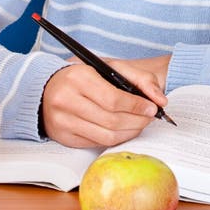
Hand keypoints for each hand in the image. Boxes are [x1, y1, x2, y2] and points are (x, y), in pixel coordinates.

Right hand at [41, 54, 170, 148]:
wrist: (48, 87)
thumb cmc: (84, 76)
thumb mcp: (109, 66)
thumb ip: (139, 78)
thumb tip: (161, 100)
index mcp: (78, 78)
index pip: (113, 99)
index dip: (136, 106)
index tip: (152, 108)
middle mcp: (66, 100)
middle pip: (111, 120)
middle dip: (137, 121)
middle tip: (150, 118)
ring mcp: (63, 121)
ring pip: (105, 136)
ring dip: (129, 132)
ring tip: (140, 124)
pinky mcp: (63, 137)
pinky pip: (96, 143)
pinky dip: (115, 139)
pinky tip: (124, 130)